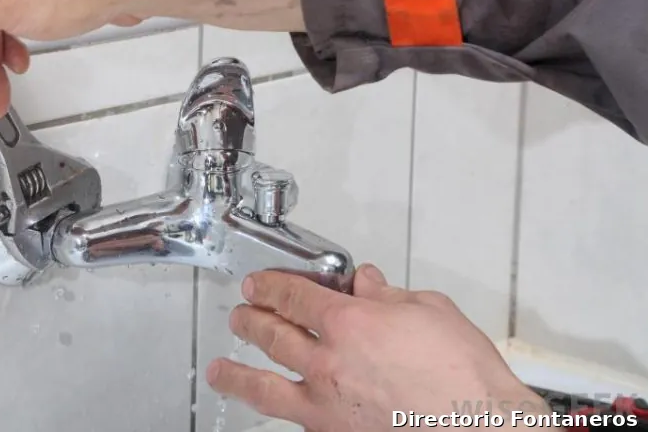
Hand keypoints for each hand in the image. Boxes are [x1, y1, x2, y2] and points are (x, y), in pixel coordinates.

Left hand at [207, 265, 549, 431]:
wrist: (480, 429)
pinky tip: (270, 413)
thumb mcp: (431, 311)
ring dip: (236, 375)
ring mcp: (327, 406)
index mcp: (349, 322)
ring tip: (220, 370)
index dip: (269, 286)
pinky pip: (294, 422)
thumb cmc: (465, 377)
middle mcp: (328, 363)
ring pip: (265, 388)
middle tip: (240, 315)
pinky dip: (278, 415)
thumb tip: (368, 283)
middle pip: (272, 335)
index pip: (293, 294)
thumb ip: (389, 295)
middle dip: (250, 321)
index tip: (258, 284)